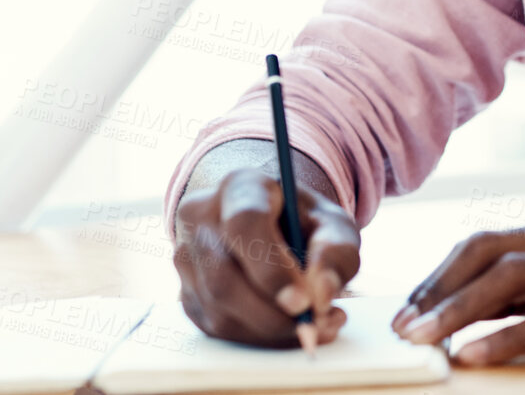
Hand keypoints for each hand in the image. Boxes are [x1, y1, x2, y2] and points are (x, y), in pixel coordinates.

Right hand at [173, 166, 359, 346]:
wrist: (272, 224)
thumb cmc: (303, 222)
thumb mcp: (333, 223)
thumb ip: (337, 250)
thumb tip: (322, 293)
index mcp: (240, 187)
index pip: (244, 224)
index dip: (272, 268)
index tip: (304, 301)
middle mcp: (201, 218)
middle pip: (223, 277)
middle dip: (272, 313)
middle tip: (314, 324)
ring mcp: (187, 257)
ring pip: (218, 309)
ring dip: (269, 329)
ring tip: (314, 324)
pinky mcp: (187, 293)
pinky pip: (217, 328)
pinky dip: (258, 337)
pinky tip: (288, 327)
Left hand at [390, 217, 524, 368]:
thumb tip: (471, 319)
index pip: (484, 242)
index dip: (438, 275)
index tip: (406, 309)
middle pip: (486, 250)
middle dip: (436, 287)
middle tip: (402, 327)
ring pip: (510, 277)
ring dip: (457, 310)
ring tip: (423, 341)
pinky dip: (506, 338)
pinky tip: (475, 357)